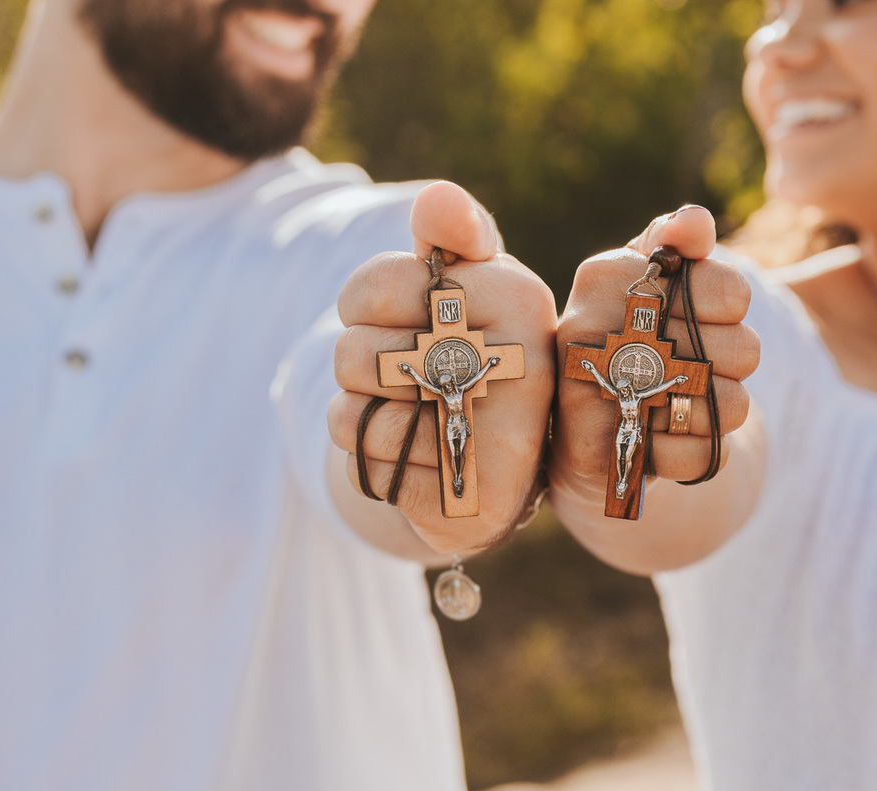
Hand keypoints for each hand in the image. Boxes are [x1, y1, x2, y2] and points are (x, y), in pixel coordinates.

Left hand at [328, 181, 556, 553]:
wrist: (489, 455)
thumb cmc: (467, 351)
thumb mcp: (465, 283)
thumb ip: (450, 235)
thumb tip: (441, 201)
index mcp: (520, 298)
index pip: (372, 287)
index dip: (362, 305)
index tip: (402, 316)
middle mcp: (523, 368)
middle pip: (353, 354)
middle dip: (360, 365)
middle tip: (408, 373)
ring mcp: (502, 444)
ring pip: (352, 416)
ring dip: (362, 416)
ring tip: (411, 413)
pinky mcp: (472, 503)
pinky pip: (368, 470)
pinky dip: (375, 463)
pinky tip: (418, 458)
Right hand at [551, 205, 759, 505]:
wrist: (579, 427)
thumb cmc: (626, 340)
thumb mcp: (645, 279)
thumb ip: (676, 242)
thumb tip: (695, 222)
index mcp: (606, 275)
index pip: (734, 292)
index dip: (732, 311)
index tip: (699, 317)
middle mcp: (588, 327)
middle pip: (744, 350)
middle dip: (732, 365)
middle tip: (696, 366)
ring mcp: (588, 391)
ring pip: (729, 406)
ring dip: (718, 410)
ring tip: (682, 401)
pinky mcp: (596, 452)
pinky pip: (698, 454)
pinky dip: (698, 451)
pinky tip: (669, 436)